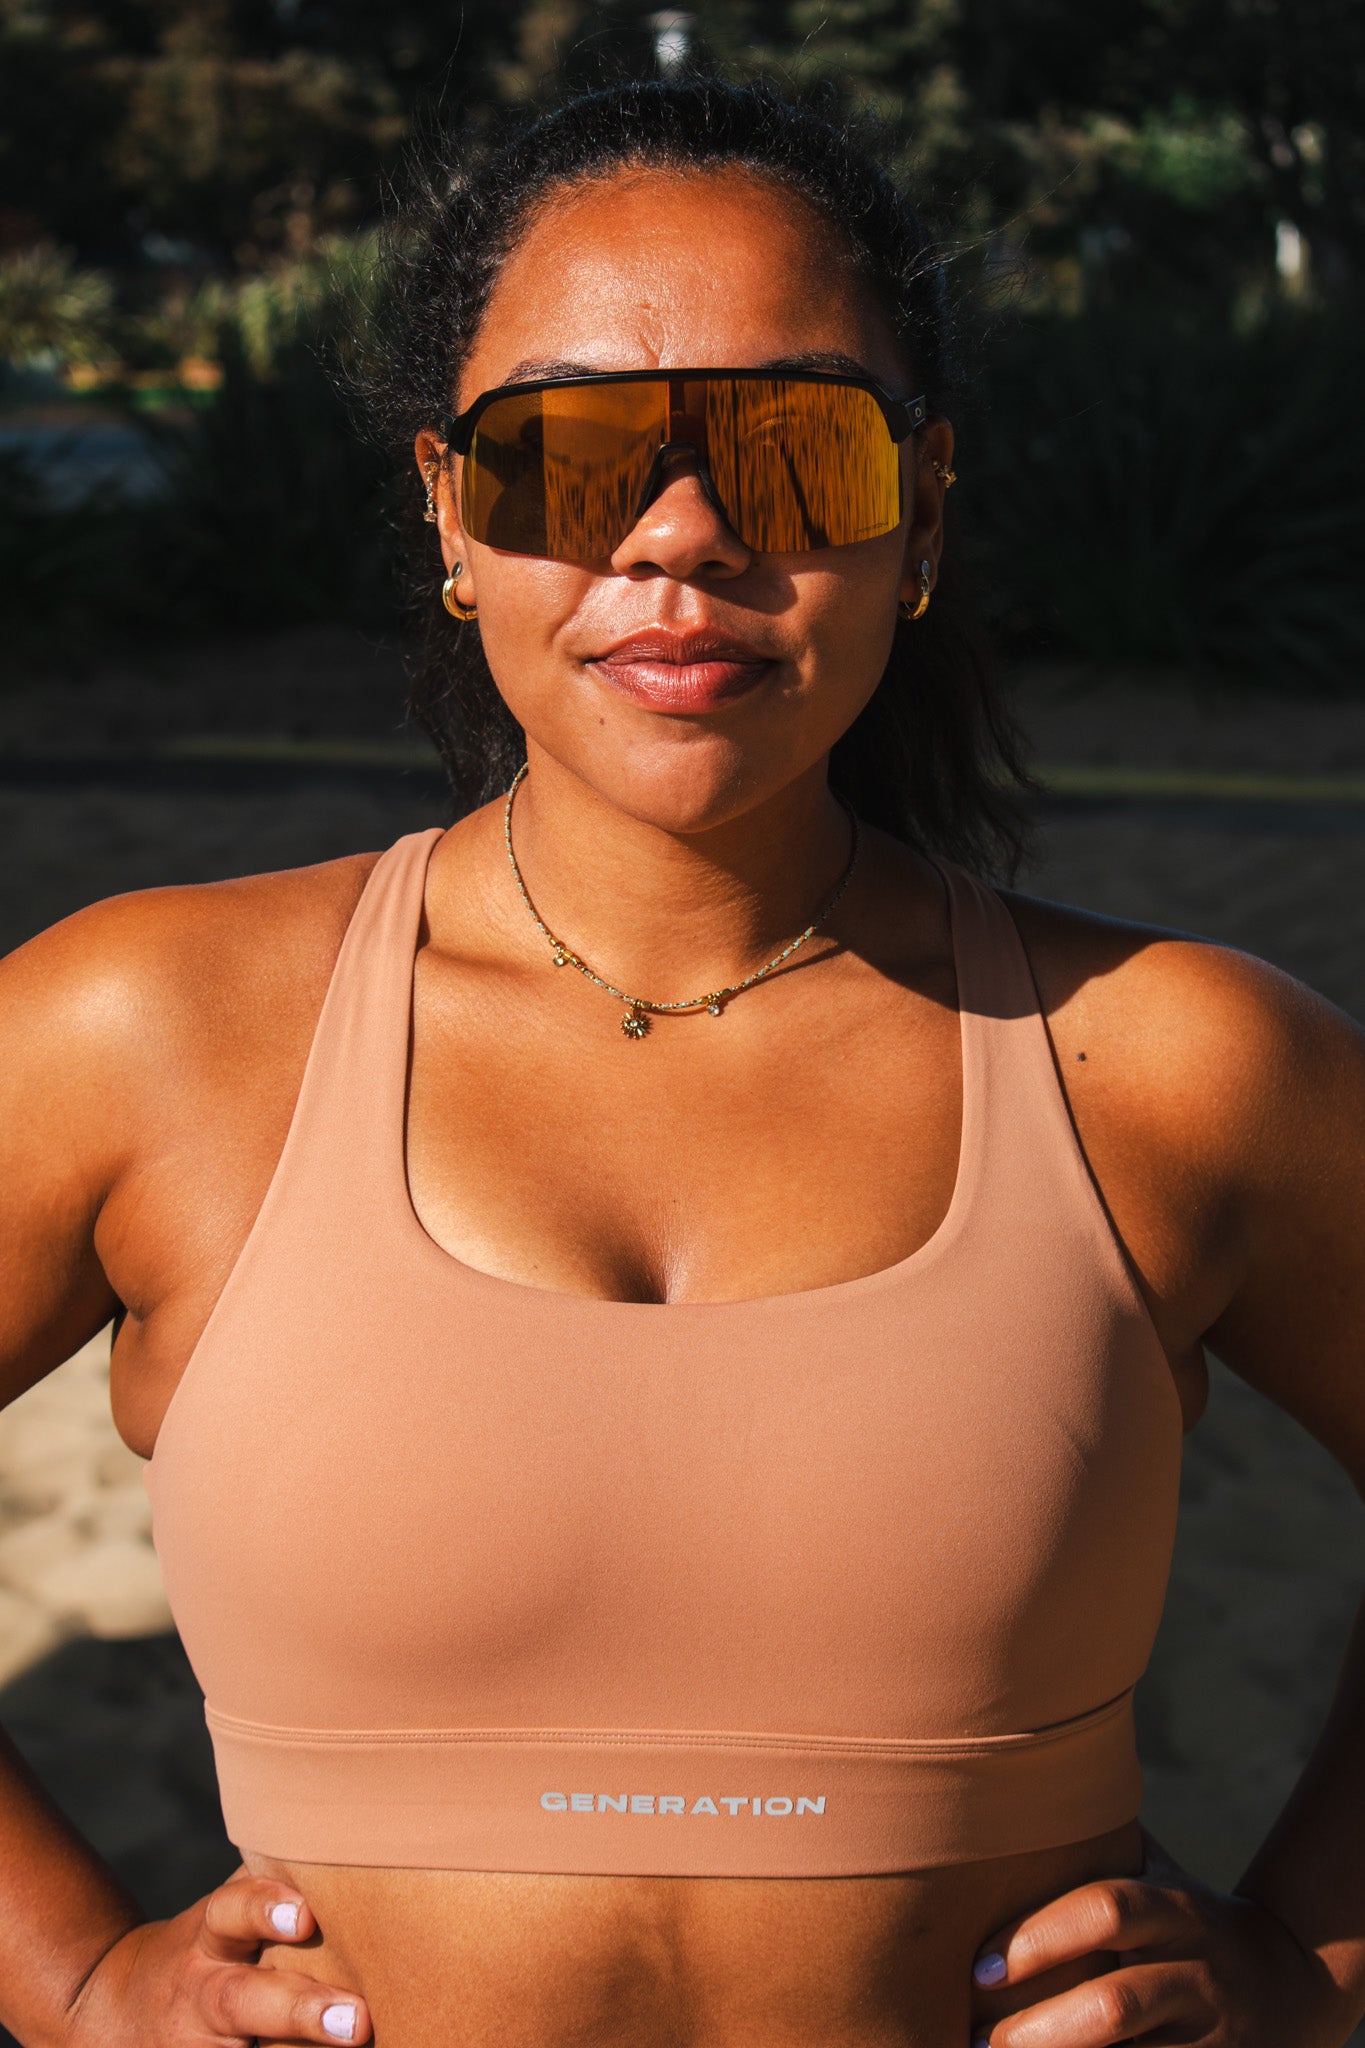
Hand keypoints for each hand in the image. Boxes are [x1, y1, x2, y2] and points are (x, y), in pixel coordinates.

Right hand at [63, 1865, 372, 2046]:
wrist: (121, 2009)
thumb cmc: (216, 1942)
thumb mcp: (230, 1908)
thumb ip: (279, 1880)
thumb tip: (362, 1839)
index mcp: (213, 1933)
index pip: (232, 1913)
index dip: (265, 1910)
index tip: (306, 1916)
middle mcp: (204, 1989)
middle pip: (242, 2001)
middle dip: (299, 2009)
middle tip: (356, 2019)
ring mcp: (199, 2040)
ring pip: (237, 2047)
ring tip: (353, 2042)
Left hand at [967, 1827, 1349, 2046]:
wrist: (1290, 1981)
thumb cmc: (1188, 1920)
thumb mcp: (1159, 1876)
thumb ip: (1100, 1843)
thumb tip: (1009, 1792)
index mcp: (1173, 1908)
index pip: (1105, 1912)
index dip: (1039, 1938)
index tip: (980, 1966)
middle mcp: (1195, 1969)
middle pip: (1115, 2004)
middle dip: (1040, 2027)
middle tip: (976, 2038)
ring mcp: (1211, 2033)